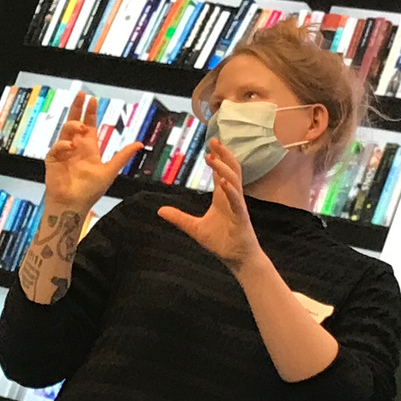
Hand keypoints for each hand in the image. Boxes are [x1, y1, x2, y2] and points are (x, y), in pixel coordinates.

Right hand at [43, 92, 142, 214]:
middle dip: (77, 108)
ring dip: (72, 125)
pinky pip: (56, 148)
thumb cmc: (90, 191)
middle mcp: (75, 147)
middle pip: (74, 122)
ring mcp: (63, 153)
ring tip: (80, 125)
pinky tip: (71, 146)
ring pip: (65, 131)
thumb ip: (122, 156)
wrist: (74, 205)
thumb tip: (139, 143)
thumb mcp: (110, 171)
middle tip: (81, 95)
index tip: (93, 100)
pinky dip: (63, 145)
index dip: (90, 113)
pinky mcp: (53, 161)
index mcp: (89, 148)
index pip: (89, 125)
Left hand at [156, 137, 261, 272]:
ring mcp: (238, 207)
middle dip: (224, 155)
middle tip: (214, 140)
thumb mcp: (194, 228)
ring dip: (224, 168)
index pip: (221, 172)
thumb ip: (179, 218)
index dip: (217, 158)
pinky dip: (230, 190)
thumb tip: (159, 210)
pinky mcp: (241, 218)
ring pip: (234, 181)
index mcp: (223, 198)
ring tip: (212, 157)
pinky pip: (237, 201)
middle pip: (231, 170)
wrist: (238, 260)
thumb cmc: (221, 242)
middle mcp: (232, 198)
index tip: (210, 144)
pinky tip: (222, 182)